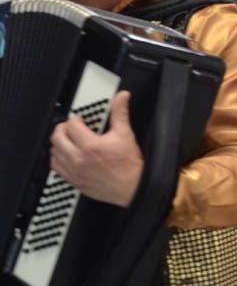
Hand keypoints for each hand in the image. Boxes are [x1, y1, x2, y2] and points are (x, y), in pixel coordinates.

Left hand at [50, 91, 142, 206]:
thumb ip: (120, 113)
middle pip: (57, 137)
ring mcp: (75, 171)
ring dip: (59, 144)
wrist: (132, 187)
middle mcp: (79, 159)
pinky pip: (55, 167)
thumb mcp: (126, 134)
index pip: (72, 125)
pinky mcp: (74, 181)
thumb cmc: (129, 165)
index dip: (76, 119)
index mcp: (91, 146)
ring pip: (54, 152)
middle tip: (71, 127)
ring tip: (69, 141)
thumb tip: (122, 98)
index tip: (80, 120)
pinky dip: (58, 159)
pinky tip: (67, 156)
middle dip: (63, 129)